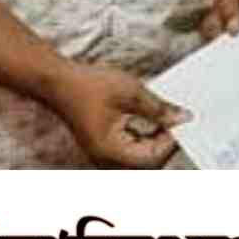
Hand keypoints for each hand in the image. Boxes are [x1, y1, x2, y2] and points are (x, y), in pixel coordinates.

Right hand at [45, 62, 191, 167]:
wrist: (56, 80)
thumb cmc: (87, 86)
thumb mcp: (132, 93)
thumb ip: (159, 109)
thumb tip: (183, 119)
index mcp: (111, 151)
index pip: (151, 157)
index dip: (170, 141)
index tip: (182, 122)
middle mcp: (106, 157)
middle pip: (146, 157)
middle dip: (164, 139)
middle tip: (177, 117)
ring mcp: (104, 151)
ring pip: (139, 150)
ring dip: (154, 135)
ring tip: (164, 114)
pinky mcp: (103, 141)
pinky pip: (130, 143)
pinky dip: (143, 131)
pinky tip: (150, 114)